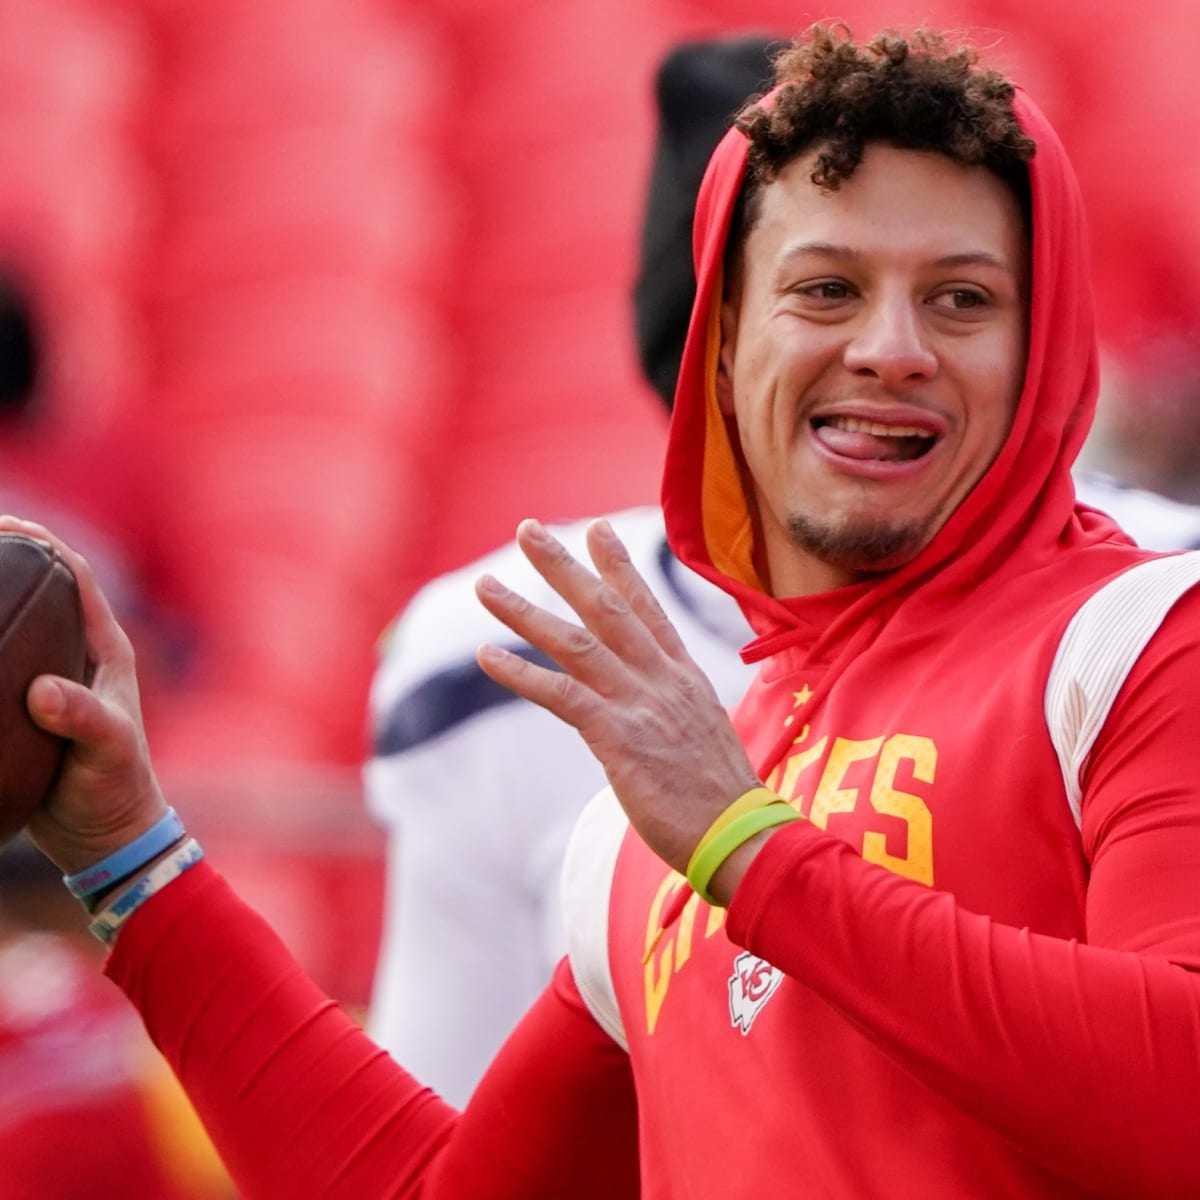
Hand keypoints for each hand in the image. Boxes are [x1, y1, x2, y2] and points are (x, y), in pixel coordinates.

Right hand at [0, 515, 168, 874]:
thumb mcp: (108, 751)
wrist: (107, 836)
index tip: (3, 524)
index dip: (42, 542)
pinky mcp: (27, 709)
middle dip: (4, 562)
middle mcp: (78, 655)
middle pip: (40, 592)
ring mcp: (51, 681)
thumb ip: (83, 719)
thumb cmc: (117, 789)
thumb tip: (41, 692)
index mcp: (105, 648)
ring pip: (13, 626)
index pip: (76, 575)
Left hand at [475, 518, 760, 876]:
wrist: (742, 835)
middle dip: (564, 566)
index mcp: (682, 678)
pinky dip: (521, 672)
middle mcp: (661, 679)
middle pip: (606, 607)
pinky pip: (562, 695)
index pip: (646, 608)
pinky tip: (487, 654)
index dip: (618, 567)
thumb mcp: (703, 737)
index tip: (597, 530)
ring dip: (525, 611)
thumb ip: (672, 713)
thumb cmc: (721, 799)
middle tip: (528, 530)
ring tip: (485, 586)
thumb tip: (653, 716)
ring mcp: (640, 705)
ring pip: (575, 642)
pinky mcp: (620, 738)